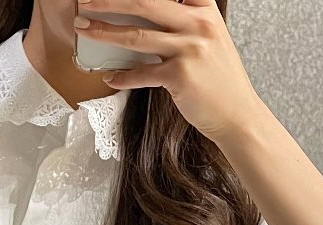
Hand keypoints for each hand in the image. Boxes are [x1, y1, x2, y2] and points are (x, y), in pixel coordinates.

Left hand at [73, 0, 261, 138]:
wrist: (237, 115)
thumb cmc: (220, 81)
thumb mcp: (210, 40)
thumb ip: (185, 23)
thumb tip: (148, 19)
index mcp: (204, 10)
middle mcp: (197, 24)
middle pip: (144, 2)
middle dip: (109, 1)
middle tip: (86, 1)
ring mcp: (189, 49)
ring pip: (137, 36)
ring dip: (105, 32)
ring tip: (85, 29)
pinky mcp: (179, 76)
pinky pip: (142, 73)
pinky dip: (123, 77)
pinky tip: (110, 77)